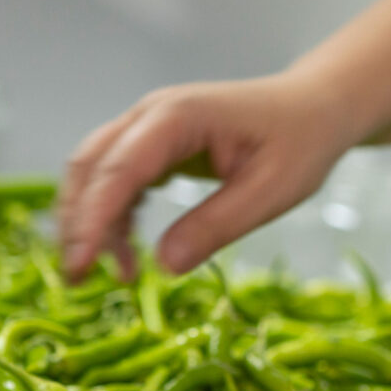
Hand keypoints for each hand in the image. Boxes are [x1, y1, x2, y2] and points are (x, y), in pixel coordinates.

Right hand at [58, 74, 356, 280]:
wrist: (314, 109)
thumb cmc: (300, 143)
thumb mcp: (269, 192)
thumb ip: (216, 226)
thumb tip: (165, 266)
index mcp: (177, 117)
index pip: (117, 170)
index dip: (92, 219)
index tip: (80, 265)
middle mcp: (151, 115)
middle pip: (91, 167)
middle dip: (77, 224)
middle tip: (76, 280)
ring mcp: (150, 127)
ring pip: (97, 173)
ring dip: (93, 223)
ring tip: (116, 274)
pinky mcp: (157, 145)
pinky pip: (118, 179)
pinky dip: (114, 216)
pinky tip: (129, 251)